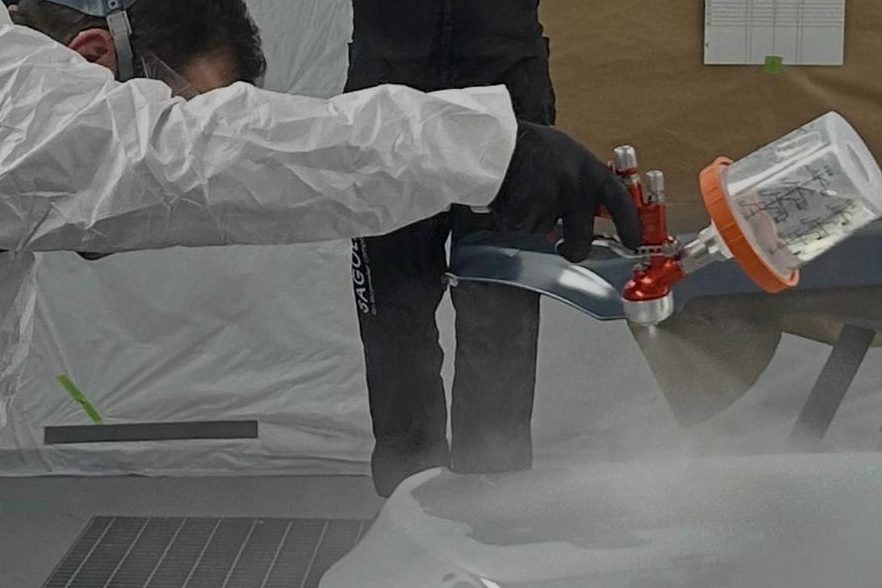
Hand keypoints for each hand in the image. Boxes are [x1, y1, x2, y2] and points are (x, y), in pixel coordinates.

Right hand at [491, 120, 641, 261]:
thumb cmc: (529, 145)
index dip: (630, 224)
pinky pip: (521, 228)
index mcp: (588, 171)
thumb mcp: (566, 153)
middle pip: (580, 240)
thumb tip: (587, 206)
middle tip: (564, 247)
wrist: (494, 145)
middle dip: (572, 249)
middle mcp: (574, 190)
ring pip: (544, 230)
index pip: (619, 202)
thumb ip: (580, 180)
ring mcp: (550, 206)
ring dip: (533, 219)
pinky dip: (513, 219)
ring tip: (522, 193)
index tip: (634, 241)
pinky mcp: (525, 218)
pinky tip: (509, 198)